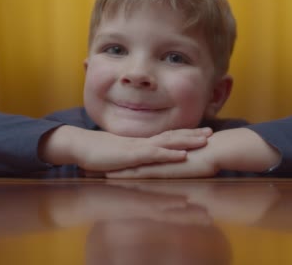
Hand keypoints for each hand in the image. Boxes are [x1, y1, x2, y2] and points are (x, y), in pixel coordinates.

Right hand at [39, 125, 212, 171]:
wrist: (80, 146)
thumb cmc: (97, 152)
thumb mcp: (119, 155)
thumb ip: (131, 156)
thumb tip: (140, 159)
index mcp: (141, 142)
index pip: (167, 136)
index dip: (184, 134)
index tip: (199, 133)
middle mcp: (143, 142)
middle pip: (172, 136)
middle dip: (193, 134)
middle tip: (211, 132)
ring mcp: (139, 147)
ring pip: (168, 142)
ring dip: (187, 141)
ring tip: (205, 140)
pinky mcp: (133, 155)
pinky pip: (155, 154)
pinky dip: (170, 153)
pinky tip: (183, 154)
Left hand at [106, 128, 280, 177]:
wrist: (218, 150)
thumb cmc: (207, 155)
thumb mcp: (189, 158)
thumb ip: (181, 160)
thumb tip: (178, 164)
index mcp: (162, 153)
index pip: (139, 156)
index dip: (123, 158)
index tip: (108, 161)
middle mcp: (157, 155)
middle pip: (130, 158)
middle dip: (113, 162)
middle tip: (94, 165)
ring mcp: (159, 161)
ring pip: (132, 166)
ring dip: (115, 170)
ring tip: (97, 174)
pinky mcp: (164, 168)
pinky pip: (141, 172)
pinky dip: (126, 175)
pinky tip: (114, 178)